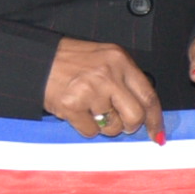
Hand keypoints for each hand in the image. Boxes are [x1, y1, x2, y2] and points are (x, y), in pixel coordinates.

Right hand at [48, 36, 166, 141]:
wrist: (37, 61)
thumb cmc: (72, 62)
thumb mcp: (105, 59)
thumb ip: (125, 80)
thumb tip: (145, 111)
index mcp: (120, 61)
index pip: (148, 95)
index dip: (155, 119)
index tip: (157, 133)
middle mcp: (108, 75)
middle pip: (135, 116)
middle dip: (129, 126)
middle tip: (119, 123)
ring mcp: (90, 90)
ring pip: (113, 127)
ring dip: (105, 126)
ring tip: (91, 110)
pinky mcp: (72, 106)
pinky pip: (91, 132)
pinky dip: (86, 128)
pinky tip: (78, 112)